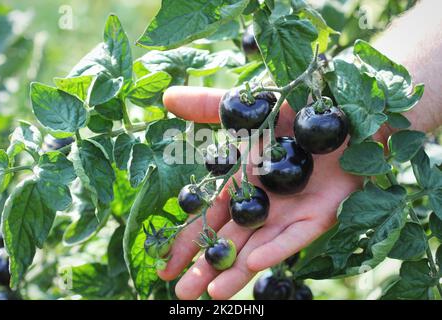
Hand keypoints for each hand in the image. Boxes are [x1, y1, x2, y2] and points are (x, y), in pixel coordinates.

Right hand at [158, 86, 362, 299]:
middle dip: (206, 267)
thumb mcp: (245, 109)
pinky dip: (276, 248)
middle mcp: (263, 204)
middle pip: (230, 241)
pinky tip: (254, 263)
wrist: (342, 109)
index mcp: (242, 184)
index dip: (187, 242)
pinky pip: (296, 235)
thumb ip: (206, 106)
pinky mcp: (319, 214)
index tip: (165, 266)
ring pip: (258, 246)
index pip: (209, 220)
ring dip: (236, 269)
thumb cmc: (293, 110)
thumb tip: (166, 97)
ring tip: (212, 295)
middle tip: (181, 294)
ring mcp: (290, 212)